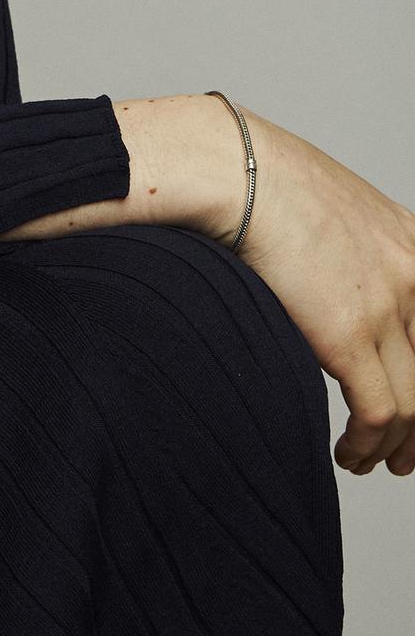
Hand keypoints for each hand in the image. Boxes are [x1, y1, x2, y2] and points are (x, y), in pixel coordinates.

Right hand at [222, 109, 414, 477]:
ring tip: (374, 463)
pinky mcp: (349, 335)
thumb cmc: (264, 182)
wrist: (239, 172)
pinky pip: (378, 412)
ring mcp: (387, 306)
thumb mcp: (335, 209)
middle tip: (408, 453)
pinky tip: (350, 453)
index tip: (413, 410)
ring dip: (398, 445)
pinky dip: (368, 444)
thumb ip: (355, 250)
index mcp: (414, 245)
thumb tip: (336, 290)